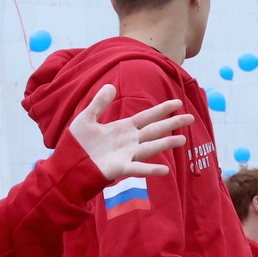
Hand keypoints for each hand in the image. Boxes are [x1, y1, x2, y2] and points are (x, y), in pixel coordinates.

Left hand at [67, 85, 193, 182]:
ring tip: (184, 139)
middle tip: (190, 118)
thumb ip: (99, 103)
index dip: (162, 109)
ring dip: (167, 143)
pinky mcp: (119, 168)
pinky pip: (138, 169)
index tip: (177, 103)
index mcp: (123, 128)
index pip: (147, 116)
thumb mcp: (86, 118)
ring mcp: (126, 155)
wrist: (67, 165)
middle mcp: (129, 141)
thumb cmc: (76, 144)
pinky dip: (151, 169)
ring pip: (151, 147)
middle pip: (154, 130)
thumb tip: (111, 86)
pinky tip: (165, 170)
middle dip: (172, 124)